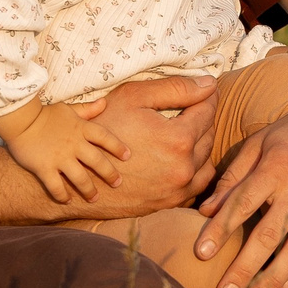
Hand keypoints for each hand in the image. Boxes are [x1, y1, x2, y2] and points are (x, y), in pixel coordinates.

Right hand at [0, 102, 128, 205]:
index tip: (128, 156)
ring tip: (95, 198)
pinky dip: (62, 196)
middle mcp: (74, 144)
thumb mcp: (68, 109)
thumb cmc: (44, 114)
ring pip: (80, 178)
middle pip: (98, 161)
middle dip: (110, 174)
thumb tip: (104, 103)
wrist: (20, 120)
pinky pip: (56, 186)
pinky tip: (67, 201)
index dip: (118, 147)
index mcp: (81, 128)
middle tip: (118, 183)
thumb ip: (87, 109)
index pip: (105, 138)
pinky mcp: (44, 168)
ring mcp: (59, 157)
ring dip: (89, 190)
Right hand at [80, 74, 220, 216]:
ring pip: (206, 161)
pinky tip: (181, 157)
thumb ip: (175, 88)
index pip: (208, 110)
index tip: (204, 89)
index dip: (206, 96)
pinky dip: (195, 169)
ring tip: (186, 132)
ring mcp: (177, 190)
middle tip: (192, 108)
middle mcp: (184, 168)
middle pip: (209, 135)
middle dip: (203, 119)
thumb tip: (210, 84)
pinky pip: (197, 183)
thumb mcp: (133, 98)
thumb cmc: (101, 130)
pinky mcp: (169, 203)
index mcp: (179, 140)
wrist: (77, 174)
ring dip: (201, 145)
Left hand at [193, 78, 287, 287]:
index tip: (200, 255)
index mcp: (278, 164)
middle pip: (270, 234)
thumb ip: (233, 176)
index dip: (220, 230)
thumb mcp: (262, 142)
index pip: (242, 202)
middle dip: (244, 268)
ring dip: (273, 279)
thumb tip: (204, 212)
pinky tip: (285, 286)